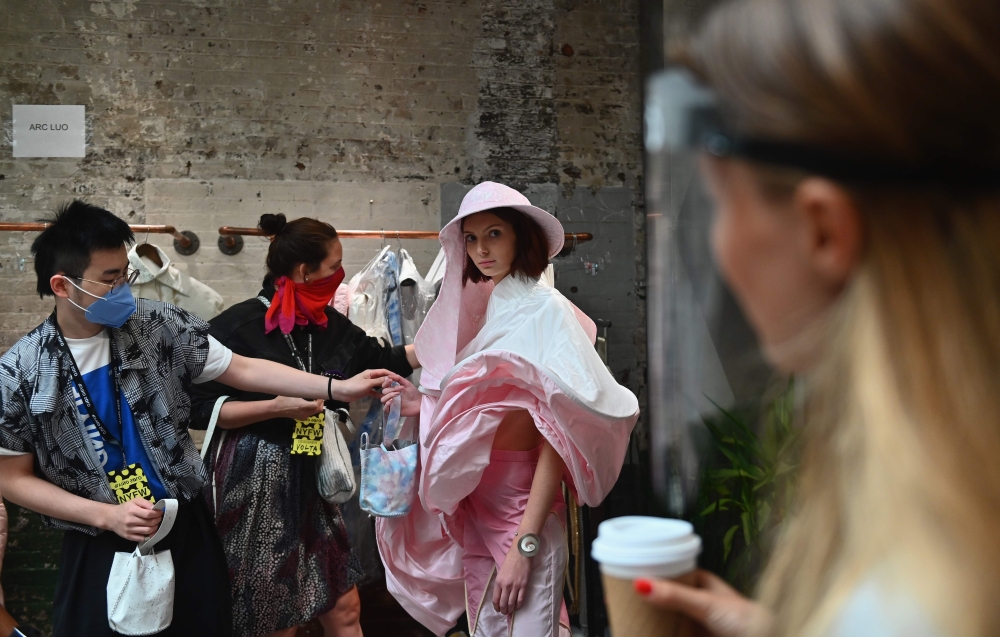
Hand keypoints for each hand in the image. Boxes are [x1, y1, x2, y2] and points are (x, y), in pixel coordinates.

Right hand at [105, 497, 163, 541]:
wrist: (111, 517)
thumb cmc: (125, 508)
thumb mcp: (135, 501)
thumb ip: (146, 503)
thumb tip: (156, 508)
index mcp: (132, 510)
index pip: (149, 514)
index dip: (157, 514)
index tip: (160, 512)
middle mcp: (130, 521)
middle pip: (149, 523)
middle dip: (157, 520)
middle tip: (159, 518)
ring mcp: (129, 530)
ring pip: (147, 531)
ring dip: (155, 528)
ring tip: (156, 524)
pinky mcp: (128, 537)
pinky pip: (142, 538)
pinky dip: (148, 536)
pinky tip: (150, 531)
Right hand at [272, 396, 324, 419]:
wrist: (276, 408)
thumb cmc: (284, 399)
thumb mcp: (294, 393)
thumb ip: (303, 392)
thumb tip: (310, 388)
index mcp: (303, 406)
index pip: (317, 405)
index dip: (320, 400)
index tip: (320, 394)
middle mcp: (304, 413)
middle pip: (318, 410)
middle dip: (320, 403)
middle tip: (319, 397)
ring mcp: (303, 416)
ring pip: (315, 412)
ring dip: (316, 406)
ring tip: (314, 399)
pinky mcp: (301, 418)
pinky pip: (310, 414)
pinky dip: (312, 409)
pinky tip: (308, 404)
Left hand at [332, 369, 398, 401]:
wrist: (342, 392)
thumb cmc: (354, 386)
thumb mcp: (368, 383)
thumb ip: (379, 382)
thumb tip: (389, 379)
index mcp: (371, 373)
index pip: (384, 372)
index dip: (391, 374)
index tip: (399, 378)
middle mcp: (371, 378)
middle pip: (383, 379)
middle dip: (390, 382)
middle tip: (398, 386)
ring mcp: (369, 385)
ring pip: (380, 386)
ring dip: (385, 388)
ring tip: (393, 392)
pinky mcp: (366, 391)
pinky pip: (375, 392)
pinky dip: (379, 394)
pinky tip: (384, 398)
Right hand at [380, 375, 421, 416]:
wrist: (419, 402)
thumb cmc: (413, 393)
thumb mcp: (406, 383)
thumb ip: (398, 378)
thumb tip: (389, 375)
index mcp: (392, 389)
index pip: (384, 385)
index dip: (385, 382)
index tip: (390, 380)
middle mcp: (390, 396)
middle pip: (383, 392)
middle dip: (391, 389)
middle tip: (400, 389)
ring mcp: (391, 403)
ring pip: (382, 399)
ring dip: (389, 395)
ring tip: (397, 394)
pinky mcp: (392, 411)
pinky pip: (385, 408)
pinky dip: (386, 404)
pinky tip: (392, 401)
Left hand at [493, 544, 531, 615]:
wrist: (521, 552)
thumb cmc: (510, 560)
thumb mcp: (501, 571)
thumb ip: (500, 583)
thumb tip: (501, 594)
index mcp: (498, 581)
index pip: (495, 599)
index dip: (496, 607)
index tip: (498, 609)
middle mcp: (506, 585)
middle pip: (503, 603)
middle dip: (503, 610)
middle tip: (504, 612)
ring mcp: (515, 586)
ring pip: (512, 603)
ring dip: (510, 609)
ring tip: (510, 611)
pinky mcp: (524, 585)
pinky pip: (520, 599)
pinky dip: (518, 605)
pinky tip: (517, 607)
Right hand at [634, 569, 770, 636]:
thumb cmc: (746, 619)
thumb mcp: (705, 603)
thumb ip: (675, 595)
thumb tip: (642, 584)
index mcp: (702, 583)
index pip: (670, 571)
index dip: (650, 571)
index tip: (628, 573)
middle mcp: (698, 601)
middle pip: (666, 596)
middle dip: (648, 597)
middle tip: (624, 598)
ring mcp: (697, 622)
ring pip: (668, 617)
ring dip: (653, 617)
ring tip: (629, 615)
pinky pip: (671, 633)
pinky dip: (660, 632)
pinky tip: (648, 631)